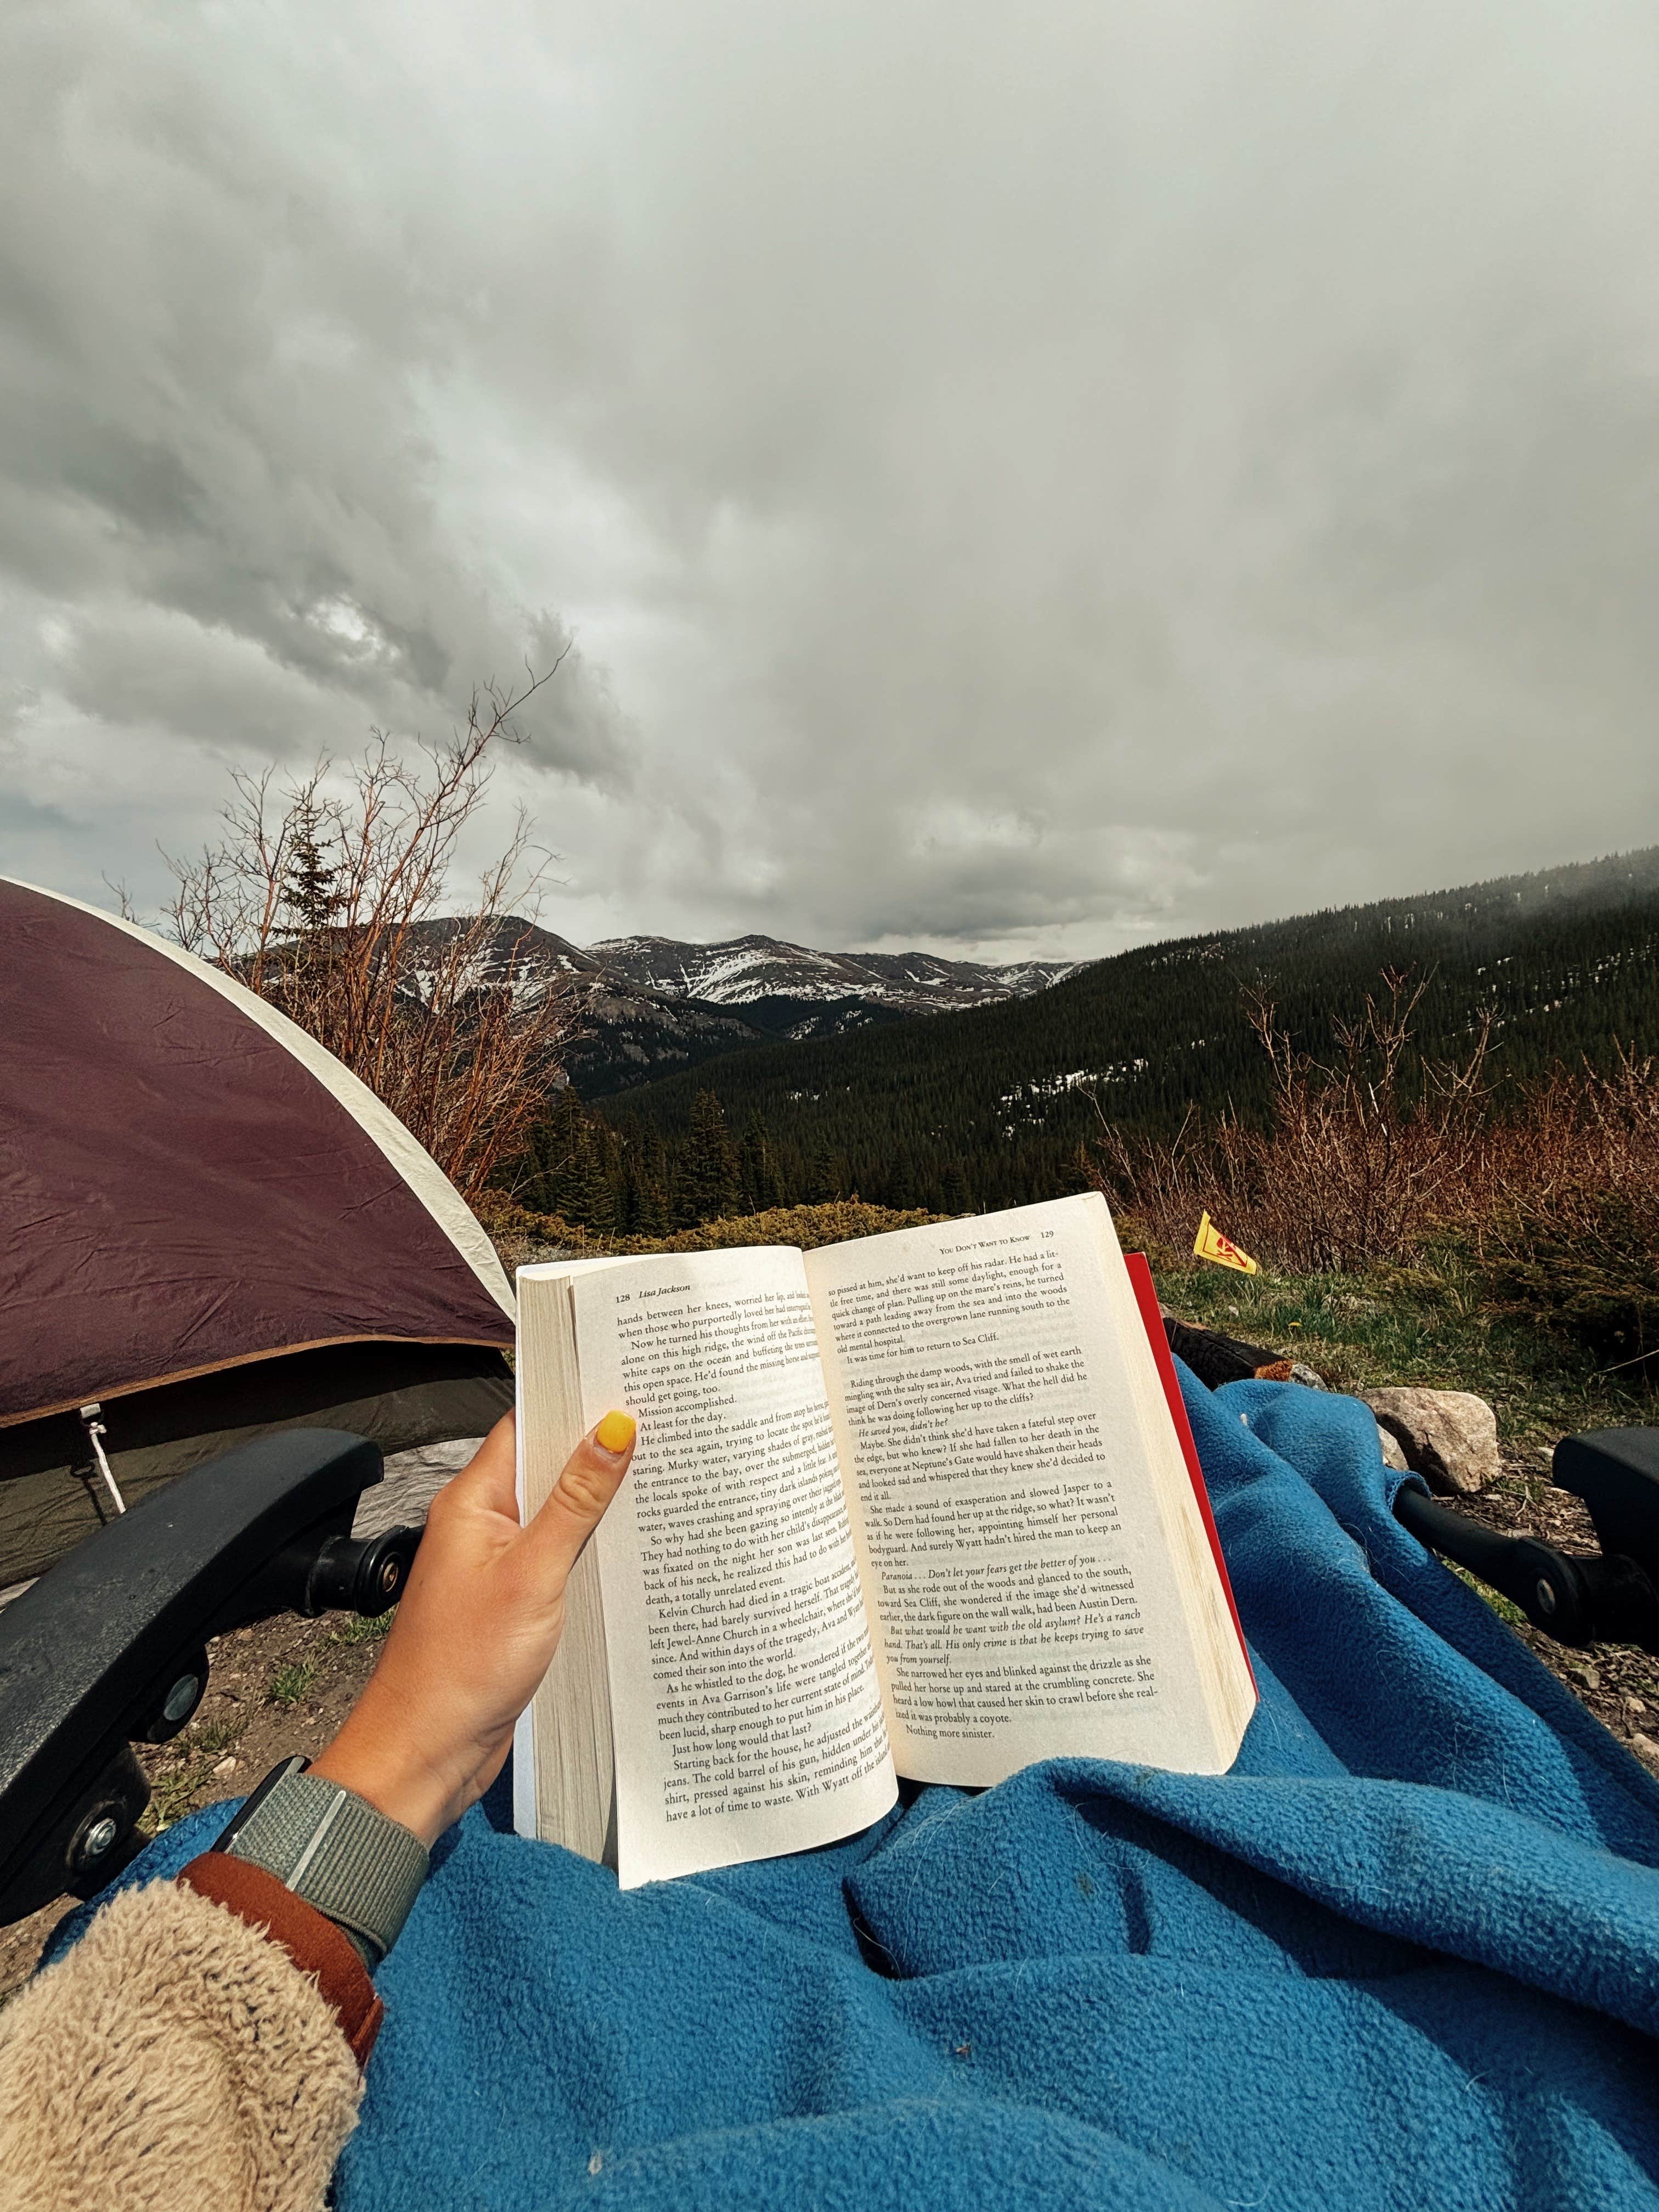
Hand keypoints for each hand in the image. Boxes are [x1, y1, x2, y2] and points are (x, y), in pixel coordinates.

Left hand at [311, 1409, 633, 1845]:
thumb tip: (612, 1429)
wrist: (427, 1751)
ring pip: (557, 1515)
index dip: (574, 1402)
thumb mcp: (533, 1573)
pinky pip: (558, 1560)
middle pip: (546, 1468)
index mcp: (472, 1501)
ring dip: (600, 1504)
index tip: (626, 1385)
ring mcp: (498, 1566)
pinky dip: (591, 1551)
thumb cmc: (460, 1666)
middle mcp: (482, 1526)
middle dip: (599, 1451)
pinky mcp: (514, 1604)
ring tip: (660, 1484)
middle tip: (662, 1432)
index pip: (525, 1425)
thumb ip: (576, 1500)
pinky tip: (631, 1551)